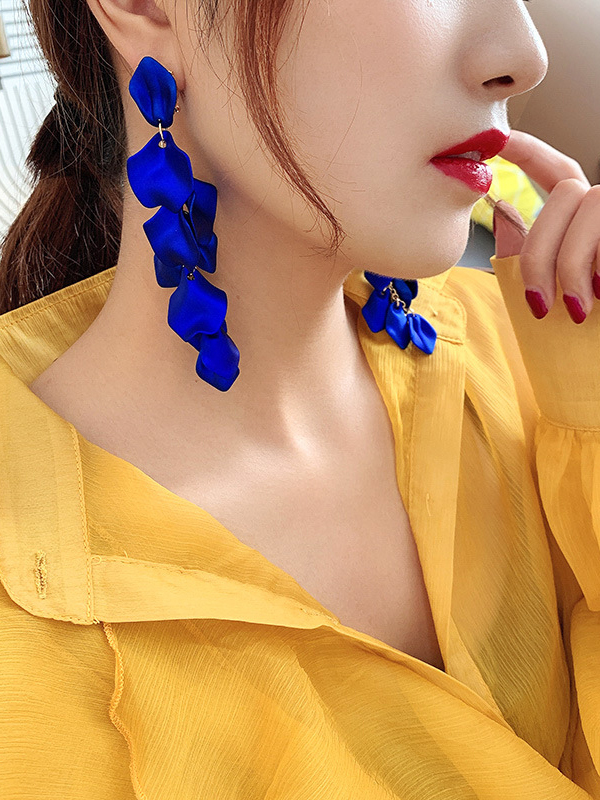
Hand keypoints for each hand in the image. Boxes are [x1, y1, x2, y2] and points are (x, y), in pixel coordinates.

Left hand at [492, 129, 598, 323]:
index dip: (530, 152)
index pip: (558, 171)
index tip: (498, 142)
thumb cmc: (588, 331)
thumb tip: (497, 209)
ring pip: (590, 204)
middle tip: (538, 304)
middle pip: (567, 192)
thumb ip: (527, 249)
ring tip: (575, 310)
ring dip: (571, 262)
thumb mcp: (551, 285)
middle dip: (541, 250)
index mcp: (583, 219)